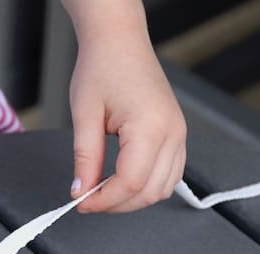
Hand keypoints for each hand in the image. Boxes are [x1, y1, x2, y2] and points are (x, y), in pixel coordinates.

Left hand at [67, 13, 186, 212]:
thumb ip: (85, 158)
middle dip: (117, 204)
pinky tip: (121, 182)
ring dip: (132, 199)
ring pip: (163, 188)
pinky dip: (146, 186)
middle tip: (87, 200)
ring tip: (102, 192)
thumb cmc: (102, 68)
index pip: (131, 182)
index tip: (81, 203)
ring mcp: (179, 134)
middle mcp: (172, 133)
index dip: (104, 200)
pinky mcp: (177, 135)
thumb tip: (80, 192)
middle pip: (150, 192)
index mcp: (150, 126)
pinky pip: (168, 174)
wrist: (120, 43)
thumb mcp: (84, 115)